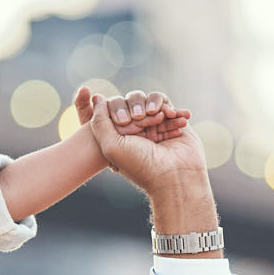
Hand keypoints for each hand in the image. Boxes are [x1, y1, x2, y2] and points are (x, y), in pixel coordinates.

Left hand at [86, 89, 207, 192]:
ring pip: (148, 100)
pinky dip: (170, 108)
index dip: (117, 108)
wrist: (175, 176)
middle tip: (142, 119)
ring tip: (161, 117)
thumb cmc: (142, 166)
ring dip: (154, 105)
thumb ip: (99, 121)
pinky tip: (174, 118)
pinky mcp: (170, 123)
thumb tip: (97, 98)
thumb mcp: (111, 146)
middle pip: (130, 101)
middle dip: (136, 106)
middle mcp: (135, 131)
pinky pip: (166, 104)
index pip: (112, 108)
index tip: (123, 121)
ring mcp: (153, 126)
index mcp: (118, 136)